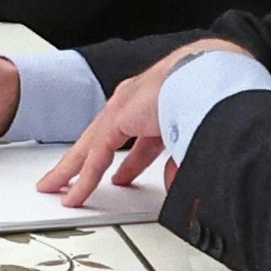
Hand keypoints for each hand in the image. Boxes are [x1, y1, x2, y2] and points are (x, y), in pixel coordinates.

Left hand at [44, 43, 213, 205]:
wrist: (212, 77)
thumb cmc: (212, 97)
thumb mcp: (194, 138)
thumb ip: (181, 162)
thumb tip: (175, 184)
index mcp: (157, 108)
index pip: (135, 140)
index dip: (127, 162)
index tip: (120, 177)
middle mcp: (135, 105)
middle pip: (102, 142)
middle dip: (86, 164)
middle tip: (71, 182)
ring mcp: (123, 109)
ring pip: (90, 148)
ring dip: (73, 171)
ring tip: (57, 189)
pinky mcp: (116, 119)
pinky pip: (94, 155)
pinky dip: (84, 178)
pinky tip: (73, 194)